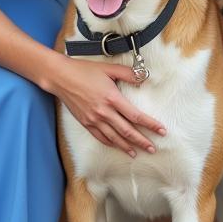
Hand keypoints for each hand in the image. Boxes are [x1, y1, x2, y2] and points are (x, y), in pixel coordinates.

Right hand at [51, 56, 166, 156]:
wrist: (61, 77)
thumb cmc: (84, 70)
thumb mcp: (109, 68)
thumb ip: (128, 74)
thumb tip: (143, 78)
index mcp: (112, 98)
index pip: (136, 116)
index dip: (150, 125)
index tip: (161, 131)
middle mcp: (104, 112)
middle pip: (127, 131)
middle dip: (142, 141)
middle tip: (153, 149)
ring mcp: (94, 119)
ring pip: (114, 138)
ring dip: (127, 147)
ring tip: (137, 153)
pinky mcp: (86, 123)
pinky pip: (101, 137)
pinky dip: (111, 143)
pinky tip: (118, 146)